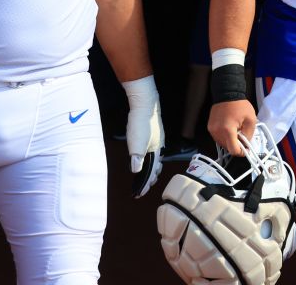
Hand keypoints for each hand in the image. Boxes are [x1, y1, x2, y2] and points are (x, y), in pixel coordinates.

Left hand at [123, 76, 163, 197]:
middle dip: (151, 178)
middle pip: (156, 166)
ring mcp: (157, 139)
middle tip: (145, 186)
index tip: (140, 192)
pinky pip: (152, 150)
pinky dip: (149, 158)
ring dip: (151, 168)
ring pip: (155, 158)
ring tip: (147, 175)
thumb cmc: (141, 122)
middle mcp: (159, 147)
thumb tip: (137, 171)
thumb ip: (137, 158)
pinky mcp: (153, 133)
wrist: (145, 103)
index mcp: (156, 151)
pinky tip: (145, 155)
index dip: (146, 183)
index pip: (153, 172)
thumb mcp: (136, 143)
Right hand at [208, 99, 256, 156]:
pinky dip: (224, 136)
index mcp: (228, 130)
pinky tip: (229, 128)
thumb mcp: (251, 120)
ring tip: (236, 131)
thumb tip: (246, 145)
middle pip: (227, 148)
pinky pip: (218, 137)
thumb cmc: (240, 105)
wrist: (227, 93)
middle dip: (236, 145)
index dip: (241, 152)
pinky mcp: (210, 127)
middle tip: (242, 138)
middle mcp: (217, 132)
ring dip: (229, 141)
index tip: (245, 149)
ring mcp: (212, 130)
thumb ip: (249, 135)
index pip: (233, 150)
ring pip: (222, 143)